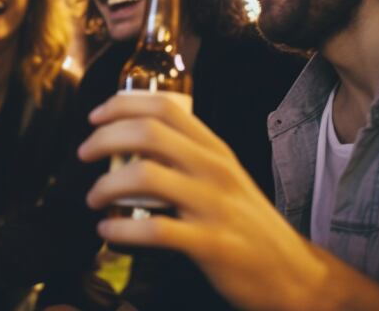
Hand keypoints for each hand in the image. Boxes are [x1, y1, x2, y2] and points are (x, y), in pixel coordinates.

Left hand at [78, 92, 325, 310]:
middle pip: (148, 133)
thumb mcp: (225, 178)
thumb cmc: (248, 224)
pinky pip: (155, 231)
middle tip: (84, 155)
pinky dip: (121, 232)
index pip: (164, 106)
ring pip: (146, 177)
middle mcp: (215, 169)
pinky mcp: (212, 244)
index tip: (94, 116)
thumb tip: (134, 144)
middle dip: (104, 139)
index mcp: (215, 149)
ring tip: (93, 200)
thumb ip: (188, 157)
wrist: (294, 274)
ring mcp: (214, 206)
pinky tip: (107, 234)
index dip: (122, 104)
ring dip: (106, 186)